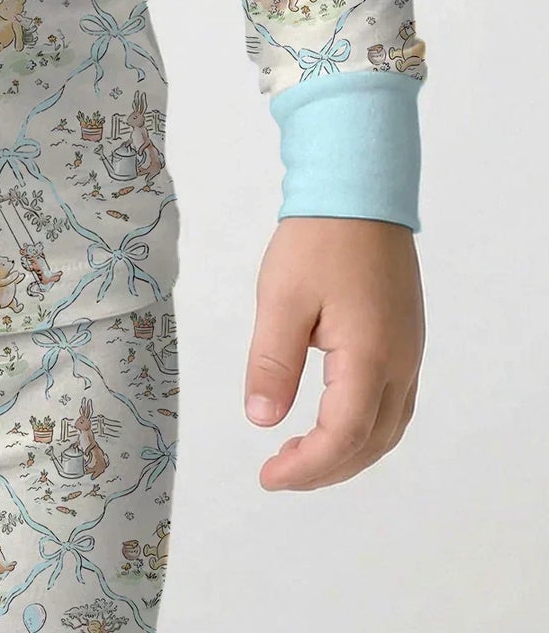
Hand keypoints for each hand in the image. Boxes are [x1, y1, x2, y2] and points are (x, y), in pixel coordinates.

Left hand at [245, 216, 422, 489]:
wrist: (360, 192)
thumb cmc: (318, 239)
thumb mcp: (281, 298)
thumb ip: (272, 362)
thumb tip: (262, 419)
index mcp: (369, 357)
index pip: (342, 437)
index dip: (306, 467)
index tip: (268, 477)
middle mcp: (399, 363)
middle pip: (371, 443)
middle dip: (326, 470)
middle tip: (278, 473)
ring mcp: (408, 352)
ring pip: (388, 428)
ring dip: (348, 453)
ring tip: (300, 455)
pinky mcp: (405, 339)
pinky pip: (394, 403)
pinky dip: (364, 428)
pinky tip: (331, 421)